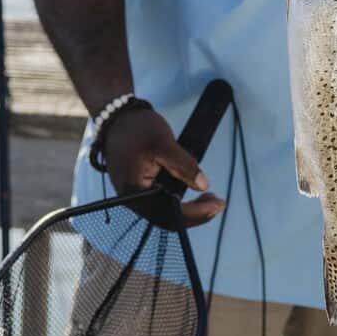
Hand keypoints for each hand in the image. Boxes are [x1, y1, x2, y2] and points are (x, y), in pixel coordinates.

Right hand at [99, 106, 225, 227]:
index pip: (169, 214)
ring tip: (210, 198)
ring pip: (164, 211)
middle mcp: (132, 199)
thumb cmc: (137, 128)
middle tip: (219, 203)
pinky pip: (160, 201)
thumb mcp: (165, 144)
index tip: (218, 204)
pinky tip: (194, 192)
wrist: (117, 116)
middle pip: (167, 218)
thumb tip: (203, 186)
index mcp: (135, 192)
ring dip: (189, 208)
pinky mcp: (138, 188)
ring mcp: (134, 195)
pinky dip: (178, 199)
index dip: (196, 213)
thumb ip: (184, 166)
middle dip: (196, 213)